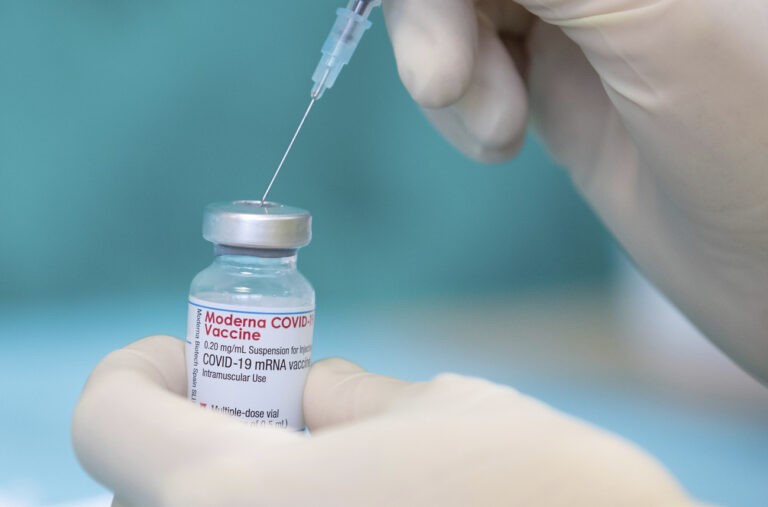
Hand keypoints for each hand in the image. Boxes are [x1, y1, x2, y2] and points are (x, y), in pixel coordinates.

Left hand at [73, 336, 700, 505]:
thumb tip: (315, 393)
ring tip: (326, 452)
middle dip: (199, 428)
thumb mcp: (443, 410)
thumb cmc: (547, 496)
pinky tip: (360, 498)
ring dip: (242, 476)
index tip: (194, 351)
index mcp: (239, 498)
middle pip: (146, 484)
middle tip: (272, 402)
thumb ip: (356, 397)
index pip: (110, 418)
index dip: (144, 367)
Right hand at [382, 0, 767, 381]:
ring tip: (497, 130)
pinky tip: (497, 140)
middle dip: (435, 14)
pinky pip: (467, 59)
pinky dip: (458, 102)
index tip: (437, 22)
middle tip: (444, 82)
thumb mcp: (663, 25)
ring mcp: (583, 10)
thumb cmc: (761, 157)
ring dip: (448, 67)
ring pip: (455, 7)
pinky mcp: (558, 64)